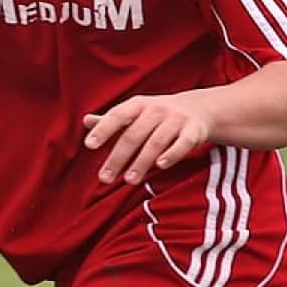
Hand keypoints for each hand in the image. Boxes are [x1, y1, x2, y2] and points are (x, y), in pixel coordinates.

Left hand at [83, 92, 211, 184]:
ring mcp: (176, 119)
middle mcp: (156, 109)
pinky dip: (172, 154)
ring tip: (129, 181)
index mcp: (138, 105)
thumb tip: (86, 121)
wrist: (200, 108)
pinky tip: (160, 165)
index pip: (117, 116)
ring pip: (156, 142)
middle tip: (105, 178)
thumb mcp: (136, 112)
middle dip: (118, 157)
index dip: (103, 130)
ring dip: (141, 162)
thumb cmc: (159, 114)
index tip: (89, 145)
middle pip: (134, 134)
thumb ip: (112, 119)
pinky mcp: (194, 131)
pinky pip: (183, 143)